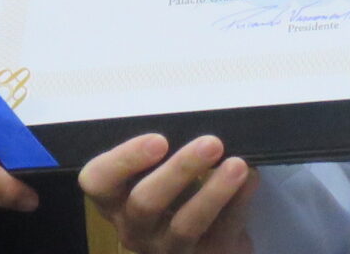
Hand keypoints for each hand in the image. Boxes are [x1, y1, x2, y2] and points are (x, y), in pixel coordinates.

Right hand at [80, 133, 257, 253]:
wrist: (207, 240)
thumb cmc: (177, 194)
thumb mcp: (159, 172)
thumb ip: (164, 151)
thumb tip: (196, 109)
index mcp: (115, 200)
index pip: (98, 182)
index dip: (123, 160)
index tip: (159, 139)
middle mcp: (134, 228)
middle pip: (145, 203)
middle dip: (179, 170)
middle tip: (210, 143)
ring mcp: (167, 248)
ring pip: (185, 225)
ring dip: (213, 192)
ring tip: (237, 165)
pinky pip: (221, 233)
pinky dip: (238, 203)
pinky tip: (250, 179)